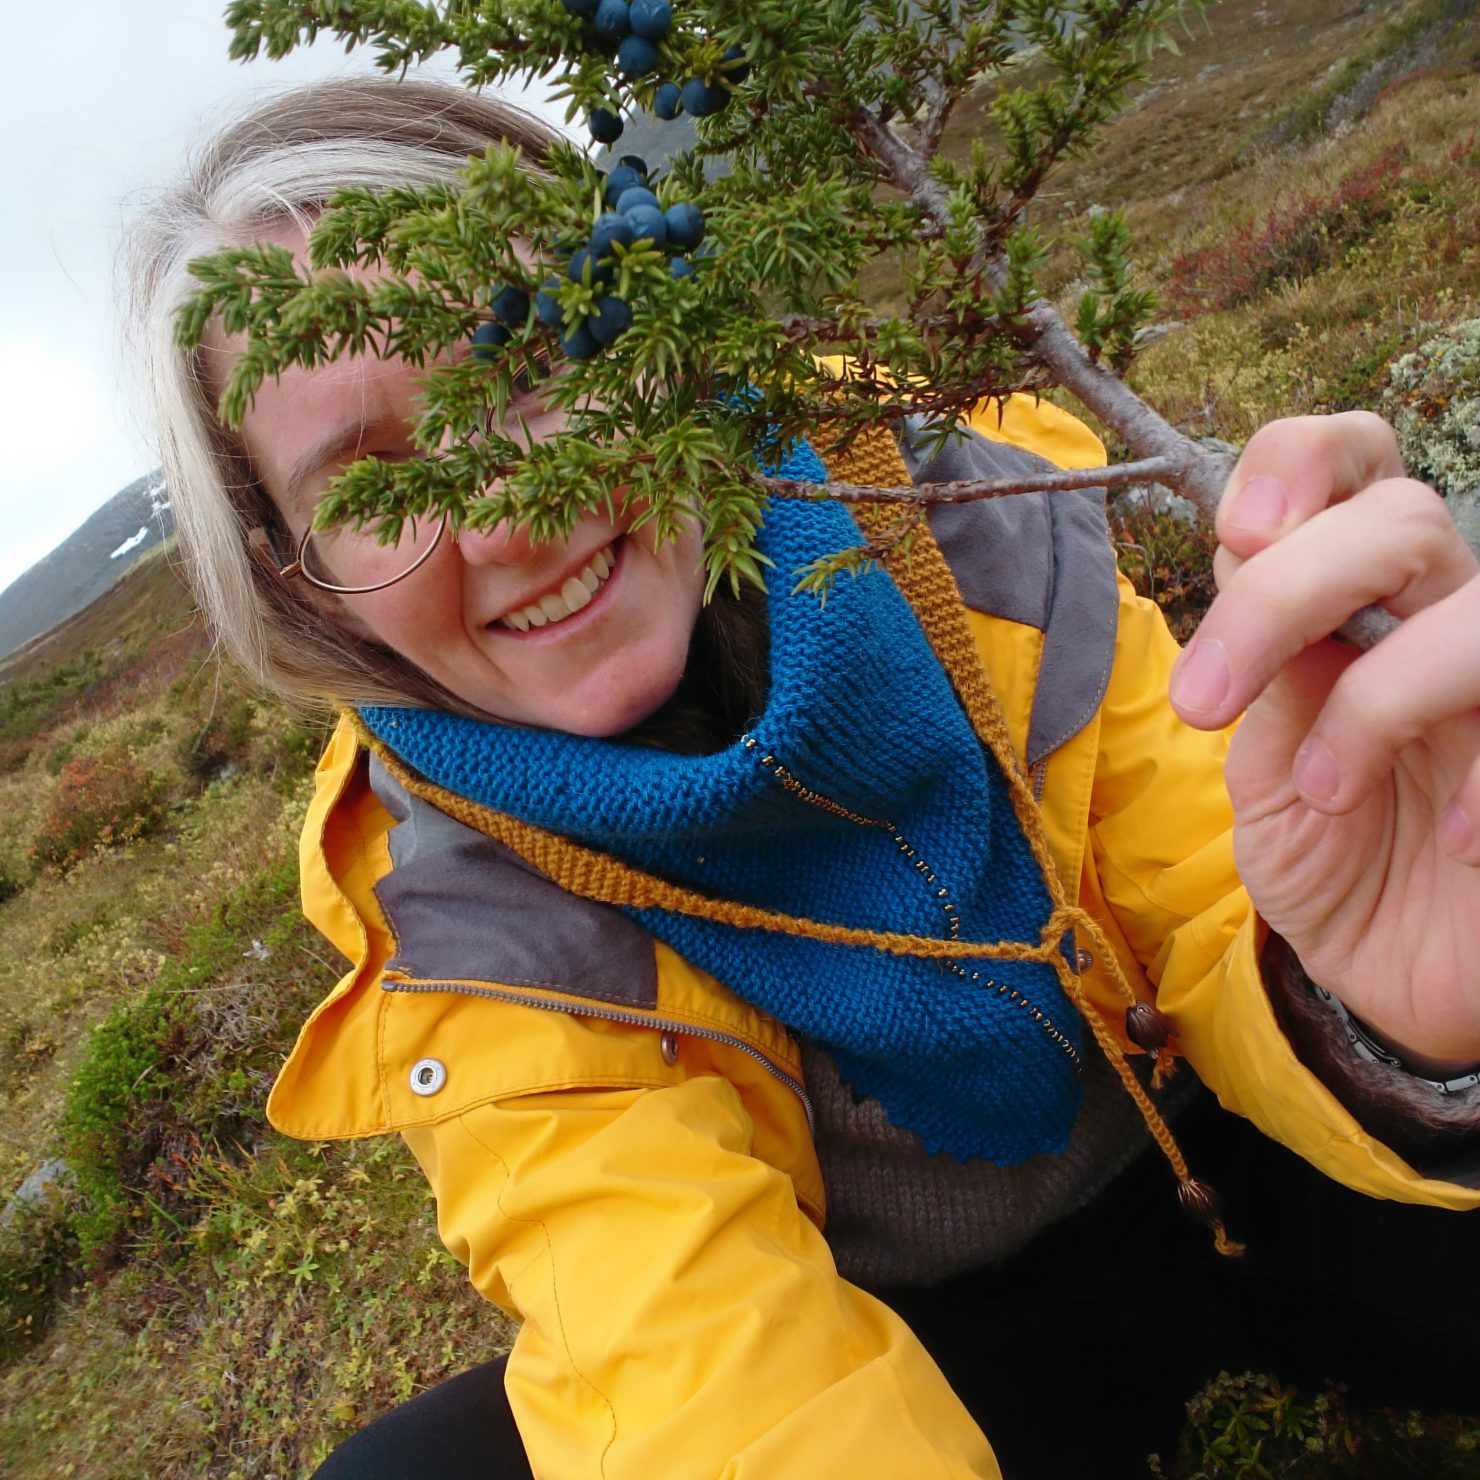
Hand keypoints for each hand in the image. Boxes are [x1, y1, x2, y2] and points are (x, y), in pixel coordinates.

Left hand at [1168, 412, 1479, 1068]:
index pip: (1354, 466)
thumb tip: (1255, 567)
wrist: (1398, 980)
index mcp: (1358, 606)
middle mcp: (1445, 619)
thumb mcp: (1263, 772)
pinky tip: (1451, 846)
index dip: (1303, 460)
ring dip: (1381, 694)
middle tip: (1206, 701)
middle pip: (1403, 515)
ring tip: (1327, 790)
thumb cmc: (1330, 866)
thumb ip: (1262, 674)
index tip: (1237, 532)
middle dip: (1285, 593)